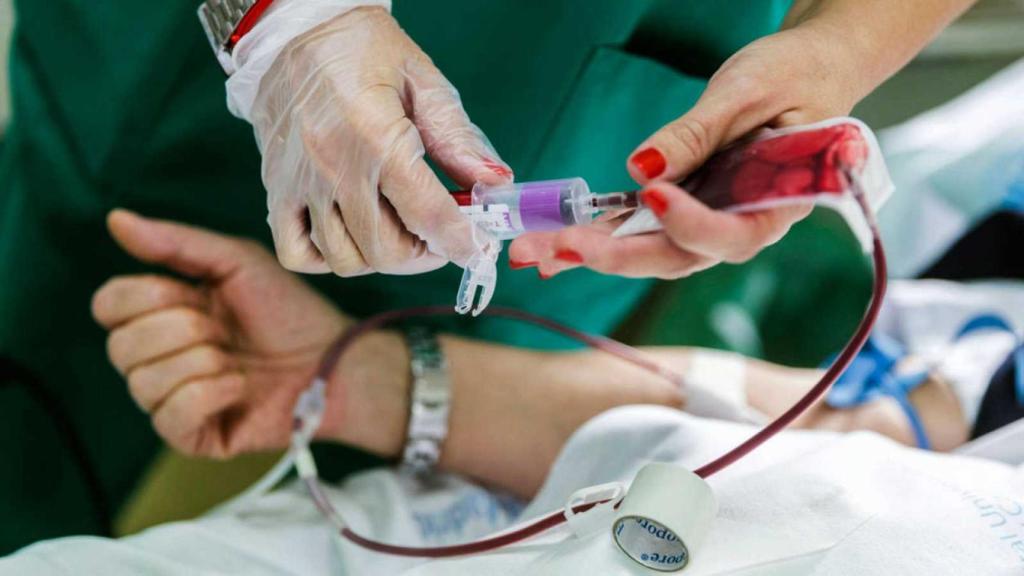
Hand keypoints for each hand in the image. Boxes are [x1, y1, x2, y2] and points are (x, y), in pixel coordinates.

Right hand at [91, 210, 408, 457]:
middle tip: (225, 331)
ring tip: (236, 361)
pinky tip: (237, 387)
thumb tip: (115, 219)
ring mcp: (172, 400)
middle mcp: (159, 358)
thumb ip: (176, 242)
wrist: (332, 359)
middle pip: (121, 347)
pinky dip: (208, 395)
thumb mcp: (237, 263)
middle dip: (183, 330)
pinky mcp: (193, 436)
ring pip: (142, 384)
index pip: (108, 305)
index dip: (146, 297)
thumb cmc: (288, 310)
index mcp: (162, 313)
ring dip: (202, 362)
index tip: (195, 294)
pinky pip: (169, 418)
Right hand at [252, 6, 511, 275]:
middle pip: (387, 250)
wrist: (297, 28)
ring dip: (381, 258)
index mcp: (377, 136)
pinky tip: (352, 235)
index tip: (476, 247)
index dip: (461, 241)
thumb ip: (459, 139)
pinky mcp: (276, 188)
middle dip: (424, 254)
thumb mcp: (424, 82)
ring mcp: (300, 182)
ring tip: (399, 232)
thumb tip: (496, 184)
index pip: (428, 214)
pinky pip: (297, 253)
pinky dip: (327, 259)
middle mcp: (334, 166)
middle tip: (439, 236)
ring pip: (346, 259)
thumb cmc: (365, 50)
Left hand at [509, 25, 868, 278]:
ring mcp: (712, 218)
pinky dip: (600, 234)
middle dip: (618, 255)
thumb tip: (640, 169)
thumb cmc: (796, 75)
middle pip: (680, 255)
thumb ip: (697, 134)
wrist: (811, 68)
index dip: (689, 223)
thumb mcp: (747, 92)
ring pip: (652, 250)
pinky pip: (641, 228)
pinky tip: (554, 243)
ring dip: (595, 252)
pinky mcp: (686, 206)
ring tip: (538, 251)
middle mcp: (743, 223)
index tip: (652, 196)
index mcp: (779, 202)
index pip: (731, 233)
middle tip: (564, 246)